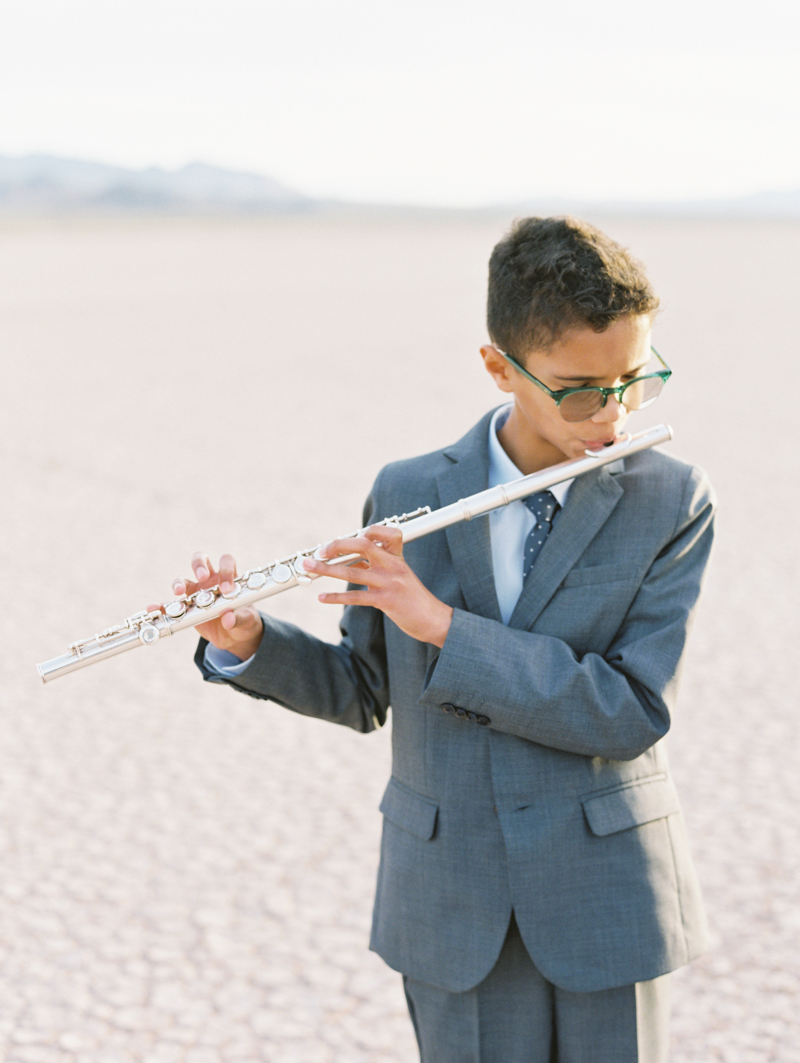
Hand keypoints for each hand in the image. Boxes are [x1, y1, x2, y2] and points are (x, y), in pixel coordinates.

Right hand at [166, 553, 263, 660]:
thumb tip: (228, 619)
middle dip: (199, 566)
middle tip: (203, 577)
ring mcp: (196, 592)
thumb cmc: (243, 622)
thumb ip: (239, 619)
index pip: (226, 562)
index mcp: (228, 578)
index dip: (225, 571)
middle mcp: (210, 580)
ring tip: (179, 592)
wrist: (233, 637)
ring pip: (182, 579)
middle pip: (200, 560)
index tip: (226, 589)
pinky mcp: (185, 607)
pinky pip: (170, 605)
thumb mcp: (246, 621)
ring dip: (179, 584)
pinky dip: (161, 606)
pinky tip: (154, 608)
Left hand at [303, 525, 452, 646]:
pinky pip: (356, 597)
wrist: (434, 620)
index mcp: (398, 557)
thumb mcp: (398, 575)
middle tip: (319, 551)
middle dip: (337, 545)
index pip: (384, 533)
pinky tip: (322, 597)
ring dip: (327, 569)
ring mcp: (390, 583)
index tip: (346, 539)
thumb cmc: (414, 598)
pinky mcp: (387, 601)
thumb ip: (378, 565)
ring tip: (309, 567)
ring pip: (353, 571)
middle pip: (363, 545)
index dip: (365, 531)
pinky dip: (336, 596)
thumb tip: (351, 559)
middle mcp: (394, 566)